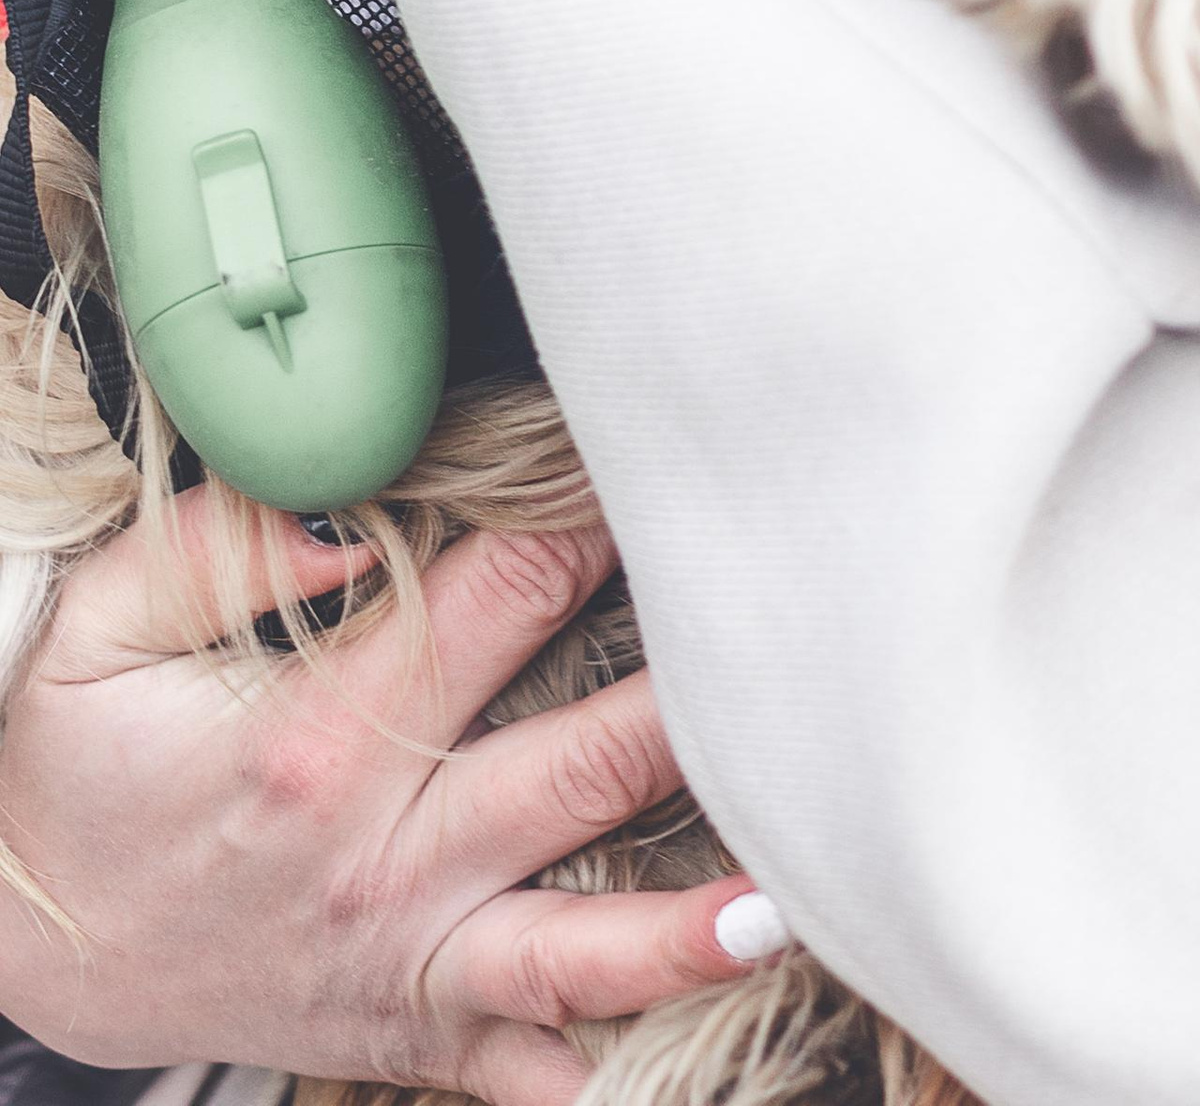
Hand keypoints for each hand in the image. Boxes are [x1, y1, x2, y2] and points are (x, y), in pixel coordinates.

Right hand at [0, 501, 780, 1101]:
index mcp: (320, 738)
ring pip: (578, 951)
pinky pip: (522, 1070)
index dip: (594, 522)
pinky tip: (704, 1027)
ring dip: (689, 927)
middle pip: (583, 769)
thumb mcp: (98, 631)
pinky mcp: (409, 1036)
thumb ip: (225, 546)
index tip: (670, 468)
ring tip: (793, 895)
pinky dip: (601, 1061)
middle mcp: (382, 859)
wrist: (18, 935)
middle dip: (697, 712)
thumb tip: (359, 509)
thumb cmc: (74, 764)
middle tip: (807, 656)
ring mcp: (406, 961)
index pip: (505, 598)